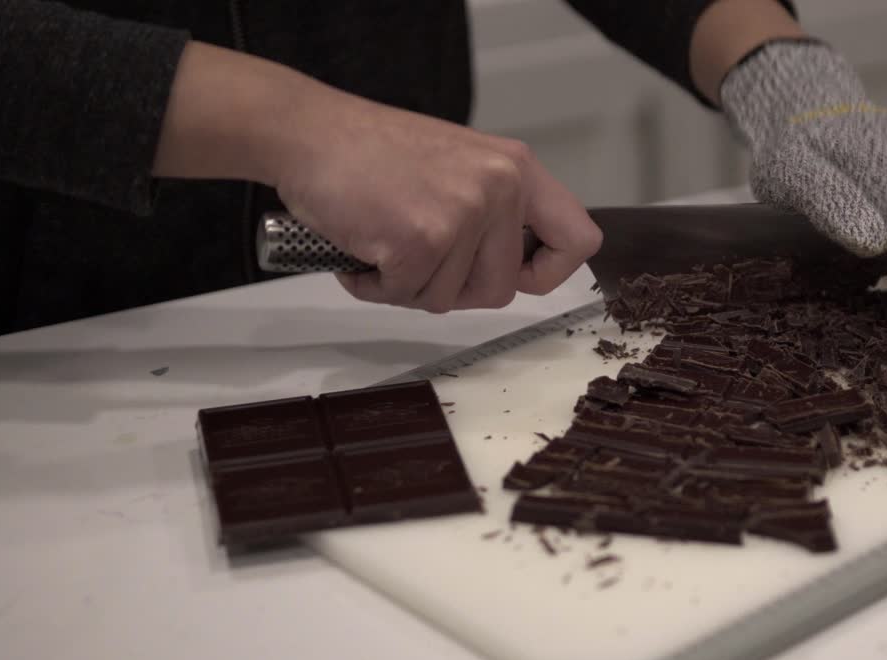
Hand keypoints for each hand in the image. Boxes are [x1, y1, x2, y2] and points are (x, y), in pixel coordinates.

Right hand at [272, 87, 599, 310]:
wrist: (308, 132)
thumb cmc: (372, 151)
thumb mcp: (460, 164)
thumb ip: (496, 210)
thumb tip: (515, 269)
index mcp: (517, 169)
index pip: (578, 240)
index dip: (547, 272)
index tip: (516, 275)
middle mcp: (499, 188)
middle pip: (502, 289)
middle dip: (455, 289)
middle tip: (418, 259)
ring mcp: (462, 213)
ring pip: (450, 299)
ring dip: (409, 286)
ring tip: (384, 242)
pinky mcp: (421, 239)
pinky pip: (406, 297)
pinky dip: (376, 287)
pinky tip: (361, 252)